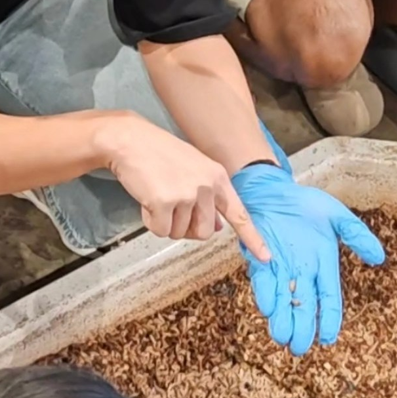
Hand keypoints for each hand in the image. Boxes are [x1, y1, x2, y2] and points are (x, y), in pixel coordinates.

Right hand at [104, 115, 269, 260]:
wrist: (130, 141)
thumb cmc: (158, 154)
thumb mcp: (192, 169)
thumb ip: (208, 197)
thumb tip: (218, 227)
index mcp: (217, 177)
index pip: (239, 213)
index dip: (252, 238)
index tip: (266, 256)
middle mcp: (206, 186)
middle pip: (204, 233)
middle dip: (186, 228)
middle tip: (171, 210)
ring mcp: (186, 194)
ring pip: (179, 233)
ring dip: (165, 223)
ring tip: (156, 196)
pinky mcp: (165, 202)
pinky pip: (161, 231)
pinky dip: (150, 221)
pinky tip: (146, 200)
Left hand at [231, 163, 383, 354]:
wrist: (272, 190)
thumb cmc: (304, 204)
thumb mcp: (337, 216)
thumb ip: (356, 235)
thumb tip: (379, 257)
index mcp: (323, 265)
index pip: (328, 299)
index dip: (328, 319)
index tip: (328, 339)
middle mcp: (301, 272)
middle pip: (304, 306)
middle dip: (302, 328)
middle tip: (298, 348)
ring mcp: (279, 267)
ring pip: (282, 300)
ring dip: (281, 318)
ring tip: (282, 336)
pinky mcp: (259, 259)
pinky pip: (263, 280)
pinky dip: (265, 293)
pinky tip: (268, 307)